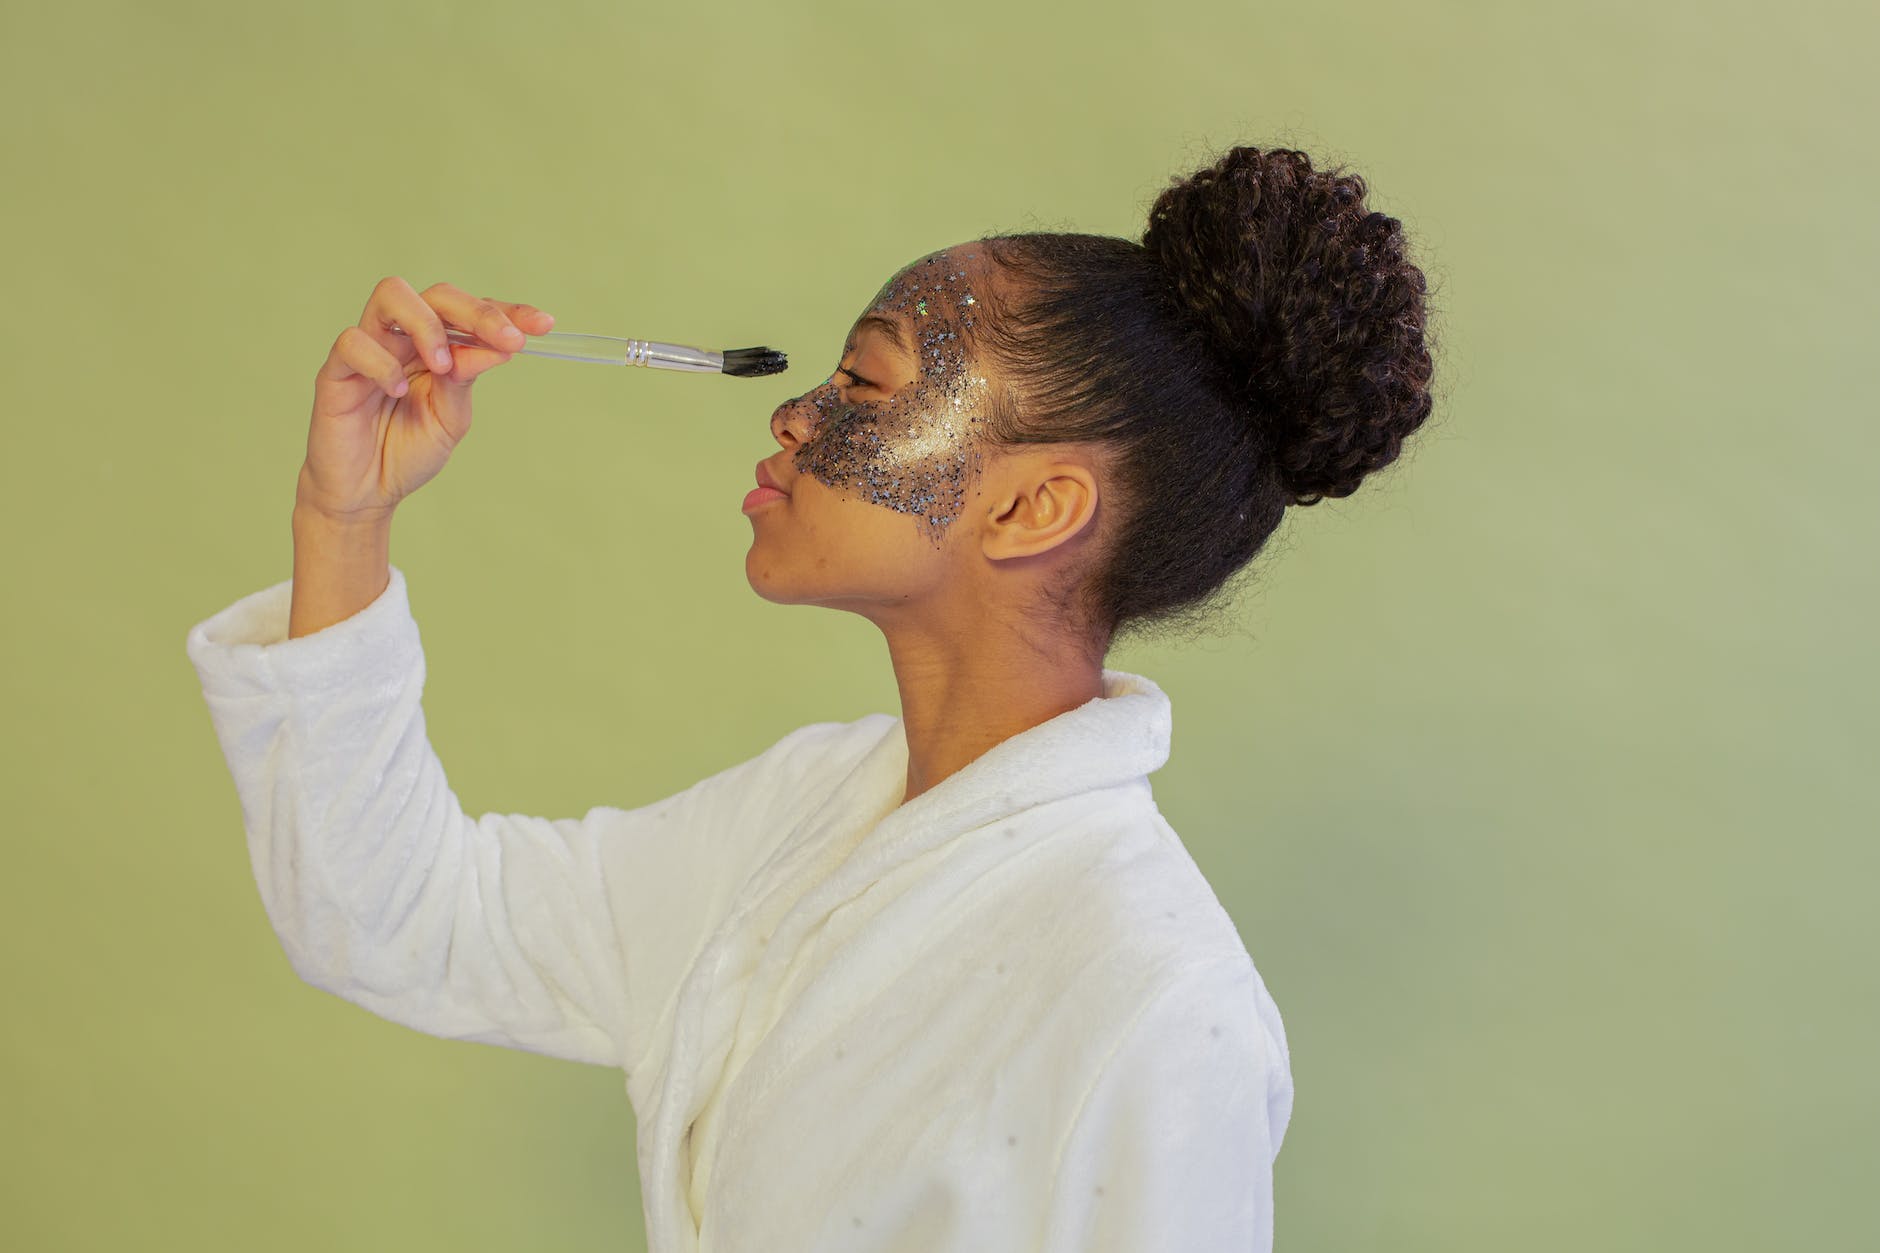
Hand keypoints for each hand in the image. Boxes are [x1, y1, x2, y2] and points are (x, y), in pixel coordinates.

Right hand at [297, 276, 554, 519]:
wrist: (365, 493)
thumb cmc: (406, 451)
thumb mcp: (451, 417)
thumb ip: (466, 380)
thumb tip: (499, 347)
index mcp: (436, 346)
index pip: (471, 312)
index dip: (508, 313)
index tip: (543, 325)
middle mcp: (403, 338)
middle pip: (437, 293)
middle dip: (478, 312)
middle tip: (508, 340)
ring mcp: (370, 348)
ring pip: (391, 296)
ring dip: (427, 325)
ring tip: (443, 366)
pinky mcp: (336, 370)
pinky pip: (354, 343)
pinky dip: (382, 363)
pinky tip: (399, 392)